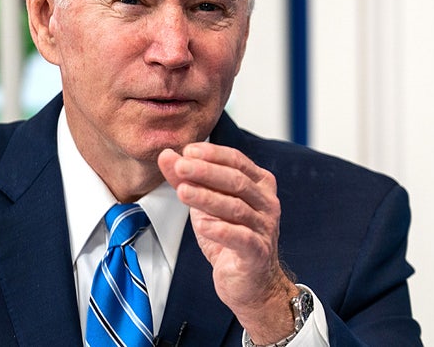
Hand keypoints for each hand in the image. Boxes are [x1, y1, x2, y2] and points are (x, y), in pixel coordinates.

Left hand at [158, 143, 297, 342]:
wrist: (250, 283)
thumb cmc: (230, 239)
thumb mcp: (205, 206)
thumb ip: (187, 179)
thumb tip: (167, 155)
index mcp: (259, 184)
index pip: (237, 160)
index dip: (212, 154)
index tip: (187, 150)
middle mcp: (267, 203)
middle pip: (236, 180)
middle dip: (206, 171)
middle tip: (181, 166)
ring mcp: (265, 228)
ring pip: (236, 207)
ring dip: (207, 197)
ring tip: (182, 191)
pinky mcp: (258, 253)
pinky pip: (241, 238)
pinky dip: (220, 230)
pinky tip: (201, 225)